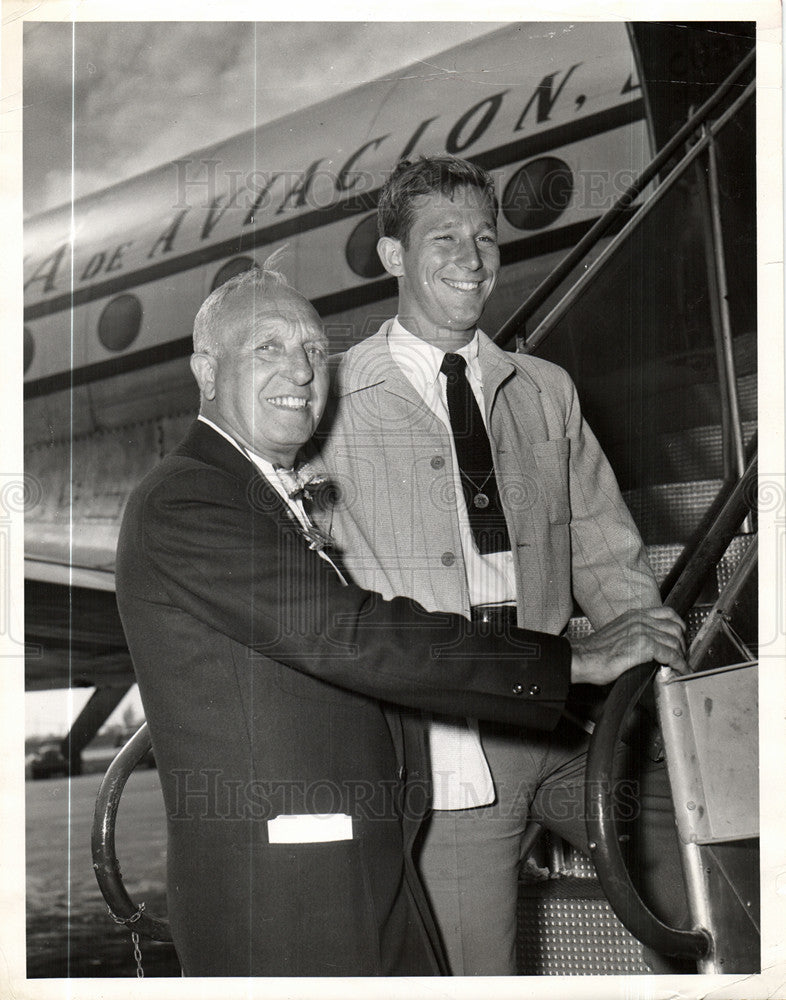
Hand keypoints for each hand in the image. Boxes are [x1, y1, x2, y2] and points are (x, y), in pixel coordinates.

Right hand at [569, 607, 686, 684]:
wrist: (582, 658)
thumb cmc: (595, 652)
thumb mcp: (618, 634)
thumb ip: (634, 633)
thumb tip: (649, 645)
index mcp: (633, 615)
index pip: (667, 613)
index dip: (679, 626)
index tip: (681, 638)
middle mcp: (640, 620)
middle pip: (675, 627)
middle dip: (682, 644)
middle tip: (681, 656)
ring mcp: (642, 631)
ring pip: (675, 641)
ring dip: (681, 655)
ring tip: (680, 665)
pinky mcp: (643, 646)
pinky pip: (670, 654)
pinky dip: (679, 664)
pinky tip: (679, 670)